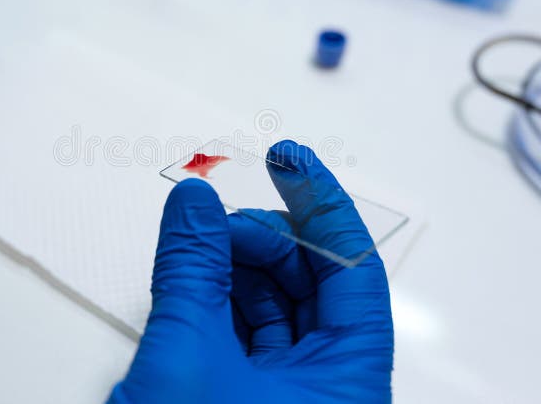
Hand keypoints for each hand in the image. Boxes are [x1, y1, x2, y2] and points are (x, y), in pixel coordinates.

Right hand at [109, 140, 393, 402]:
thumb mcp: (186, 351)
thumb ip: (190, 267)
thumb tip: (194, 202)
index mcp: (347, 380)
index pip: (354, 268)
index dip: (321, 203)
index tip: (290, 160)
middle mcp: (330, 387)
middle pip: (316, 284)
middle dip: (266, 239)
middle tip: (217, 217)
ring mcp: (294, 397)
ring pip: (281, 309)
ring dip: (240, 269)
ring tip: (201, 246)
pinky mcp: (256, 402)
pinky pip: (253, 336)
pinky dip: (226, 302)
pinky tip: (199, 279)